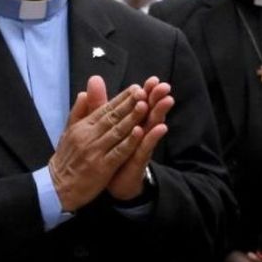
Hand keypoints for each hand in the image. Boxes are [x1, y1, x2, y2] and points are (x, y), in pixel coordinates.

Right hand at [48, 77, 147, 210]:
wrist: (57, 186)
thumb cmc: (66, 158)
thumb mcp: (68, 132)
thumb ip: (78, 112)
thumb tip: (83, 93)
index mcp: (82, 127)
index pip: (105, 109)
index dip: (121, 98)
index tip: (137, 88)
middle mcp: (88, 136)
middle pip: (112, 117)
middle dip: (129, 104)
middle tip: (144, 91)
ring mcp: (95, 152)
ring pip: (117, 132)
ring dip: (132, 118)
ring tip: (145, 106)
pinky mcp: (101, 167)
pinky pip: (118, 152)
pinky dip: (129, 142)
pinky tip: (140, 132)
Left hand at [107, 76, 172, 200]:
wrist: (112, 182)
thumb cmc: (110, 151)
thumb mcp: (101, 124)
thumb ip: (99, 103)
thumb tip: (94, 79)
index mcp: (130, 122)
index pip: (140, 103)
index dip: (147, 92)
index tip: (153, 79)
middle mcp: (139, 132)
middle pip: (149, 112)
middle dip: (157, 98)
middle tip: (164, 86)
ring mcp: (140, 146)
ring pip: (151, 127)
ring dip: (159, 114)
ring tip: (166, 101)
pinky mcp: (138, 160)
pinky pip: (145, 147)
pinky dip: (151, 138)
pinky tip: (157, 128)